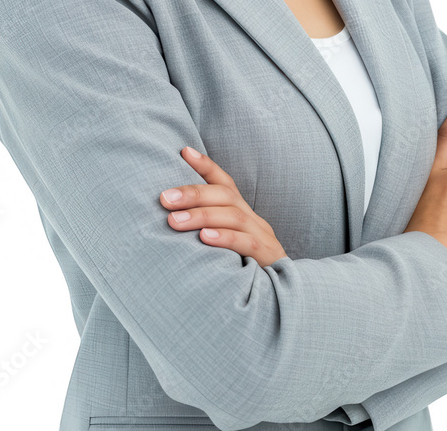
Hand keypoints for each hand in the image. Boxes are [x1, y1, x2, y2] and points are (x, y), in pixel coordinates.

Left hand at [159, 146, 287, 267]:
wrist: (282, 295)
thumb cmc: (243, 266)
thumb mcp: (227, 241)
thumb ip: (206, 227)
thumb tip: (169, 216)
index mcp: (241, 211)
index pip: (224, 182)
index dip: (205, 165)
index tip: (183, 151)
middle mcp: (252, 218)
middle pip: (224, 195)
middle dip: (192, 194)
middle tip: (164, 198)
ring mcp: (262, 236)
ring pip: (232, 216)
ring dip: (201, 216)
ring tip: (173, 220)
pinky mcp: (267, 257)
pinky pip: (247, 243)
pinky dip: (225, 239)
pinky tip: (204, 238)